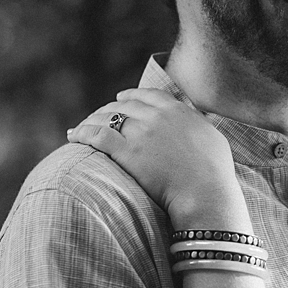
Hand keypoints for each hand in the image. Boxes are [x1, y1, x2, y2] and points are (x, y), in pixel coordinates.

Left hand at [69, 89, 243, 226]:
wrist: (205, 192)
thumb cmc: (214, 172)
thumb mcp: (212, 138)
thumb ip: (197, 125)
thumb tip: (194, 123)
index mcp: (179, 111)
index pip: (149, 95)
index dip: (132, 95)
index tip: (121, 98)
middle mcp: (158, 116)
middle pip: (124, 105)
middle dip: (108, 108)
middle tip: (98, 115)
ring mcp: (141, 131)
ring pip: (106, 117)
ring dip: (91, 120)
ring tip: (81, 127)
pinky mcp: (125, 150)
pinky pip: (96, 135)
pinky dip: (82, 132)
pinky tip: (73, 136)